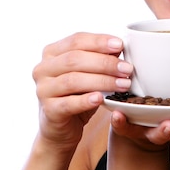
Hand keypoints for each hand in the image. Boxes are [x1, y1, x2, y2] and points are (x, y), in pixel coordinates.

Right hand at [31, 32, 133, 150]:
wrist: (60, 128)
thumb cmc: (76, 95)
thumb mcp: (88, 74)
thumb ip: (99, 59)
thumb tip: (118, 48)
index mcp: (51, 53)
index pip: (76, 40)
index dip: (99, 41)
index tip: (120, 45)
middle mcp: (42, 69)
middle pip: (74, 59)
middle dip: (104, 62)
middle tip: (126, 68)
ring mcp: (43, 90)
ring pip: (73, 80)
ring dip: (102, 81)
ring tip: (123, 84)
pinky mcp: (49, 110)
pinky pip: (68, 104)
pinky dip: (85, 100)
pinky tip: (100, 99)